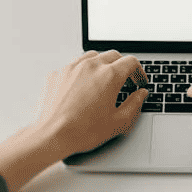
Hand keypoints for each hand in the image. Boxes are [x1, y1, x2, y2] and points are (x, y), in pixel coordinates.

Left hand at [30, 50, 148, 155]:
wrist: (51, 136)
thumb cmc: (82, 131)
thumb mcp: (117, 123)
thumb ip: (134, 105)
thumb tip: (141, 94)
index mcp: (109, 75)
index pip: (131, 62)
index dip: (139, 72)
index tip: (139, 81)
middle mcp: (91, 66)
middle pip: (114, 55)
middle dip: (123, 66)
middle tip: (125, 80)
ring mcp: (73, 67)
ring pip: (94, 56)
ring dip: (103, 64)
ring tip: (104, 80)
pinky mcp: (59, 73)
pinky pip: (75, 65)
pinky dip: (83, 71)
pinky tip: (83, 85)